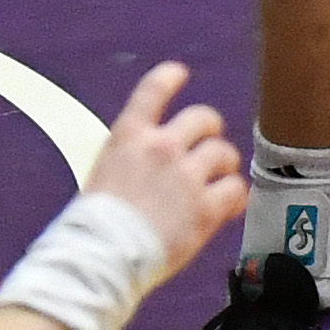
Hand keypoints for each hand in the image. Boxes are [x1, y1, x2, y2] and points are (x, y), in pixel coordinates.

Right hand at [83, 62, 245, 277]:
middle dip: (209, 129)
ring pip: (224, 152)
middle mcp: (162, 146)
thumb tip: (145, 169)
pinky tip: (233, 203)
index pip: (154, 89)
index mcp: (129, 135)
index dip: (170, 77)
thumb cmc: (93, 224)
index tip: (180, 73)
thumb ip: (131, 160)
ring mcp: (187, 175)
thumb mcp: (103, 173)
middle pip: (202, 118)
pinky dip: (236, 195)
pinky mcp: (205, 208)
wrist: (104, 256)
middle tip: (210, 145)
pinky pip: (235, 190)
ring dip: (225, 163)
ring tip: (223, 177)